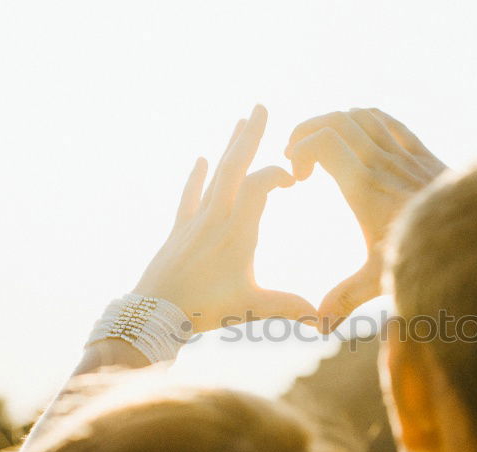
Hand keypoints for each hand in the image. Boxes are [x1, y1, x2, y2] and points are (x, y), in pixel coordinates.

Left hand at [134, 105, 315, 332]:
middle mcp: (215, 219)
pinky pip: (190, 196)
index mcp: (237, 233)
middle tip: (260, 107)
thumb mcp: (250, 309)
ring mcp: (195, 222)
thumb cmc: (204, 312)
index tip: (294, 177)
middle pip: (234, 167)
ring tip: (240, 121)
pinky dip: (197, 177)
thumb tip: (323, 319)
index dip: (276, 174)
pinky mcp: (179, 231)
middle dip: (249, 137)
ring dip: (228, 148)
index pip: (258, 186)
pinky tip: (202, 158)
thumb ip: (288, 309)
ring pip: (215, 176)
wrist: (153, 315)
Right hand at [285, 108, 445, 331]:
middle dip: (308, 131)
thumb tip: (317, 324)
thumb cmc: (428, 259)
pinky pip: (388, 121)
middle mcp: (384, 164)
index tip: (296, 176)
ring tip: (321, 145)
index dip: (299, 150)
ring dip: (334, 123)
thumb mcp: (381, 279)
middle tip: (296, 157)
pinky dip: (364, 120)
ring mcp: (405, 155)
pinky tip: (356, 138)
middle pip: (337, 121)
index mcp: (365, 187)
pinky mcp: (423, 153)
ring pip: (361, 116)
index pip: (322, 143)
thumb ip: (345, 298)